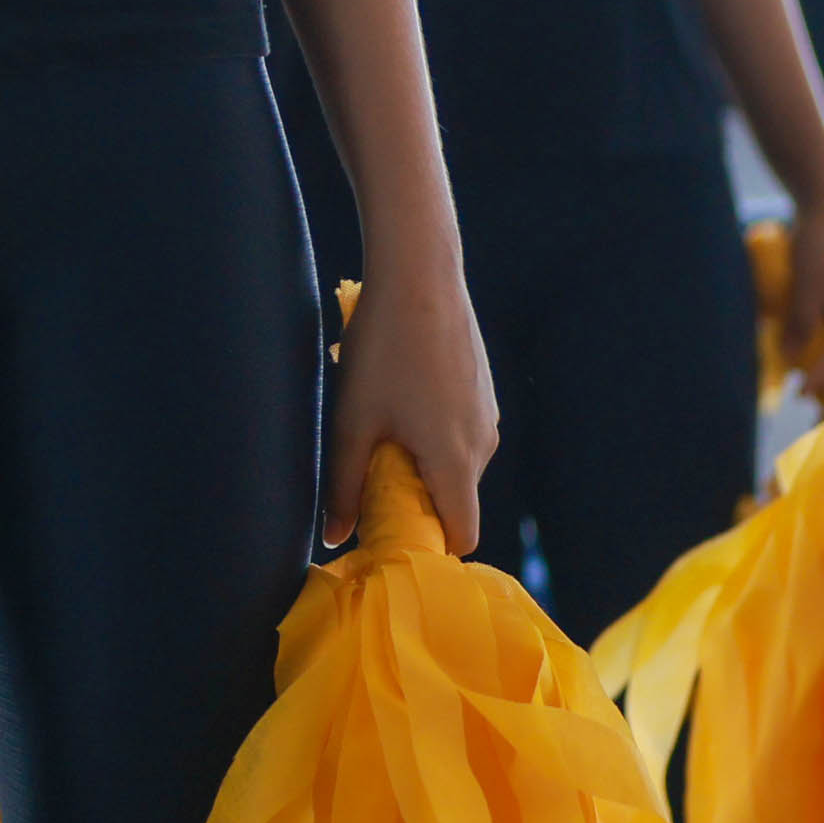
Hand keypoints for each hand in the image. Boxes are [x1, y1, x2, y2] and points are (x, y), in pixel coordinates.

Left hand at [328, 260, 496, 550]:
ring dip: (424, 467)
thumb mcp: (353, 423)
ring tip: (381, 434)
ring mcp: (488, 415)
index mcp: (455, 461)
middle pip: (456, 501)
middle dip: (418, 504)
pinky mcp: (484, 391)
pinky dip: (435, 438)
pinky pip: (463, 435)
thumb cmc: (383, 350)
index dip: (429, 546)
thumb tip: (335, 538)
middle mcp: (483, 444)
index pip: (462, 535)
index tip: (391, 538)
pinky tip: (401, 402)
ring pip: (458, 466)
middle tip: (370, 483)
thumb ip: (343, 487)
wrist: (419, 276)